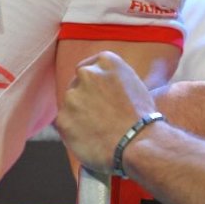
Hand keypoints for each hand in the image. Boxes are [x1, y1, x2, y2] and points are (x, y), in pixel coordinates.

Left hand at [55, 51, 157, 172]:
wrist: (138, 142)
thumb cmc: (142, 117)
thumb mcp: (134, 84)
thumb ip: (112, 78)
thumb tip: (102, 83)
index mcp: (106, 61)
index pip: (90, 66)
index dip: (94, 83)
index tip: (99, 94)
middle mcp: (87, 73)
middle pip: (77, 84)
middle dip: (85, 98)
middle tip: (99, 115)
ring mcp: (72, 96)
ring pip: (70, 105)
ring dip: (79, 114)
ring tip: (99, 129)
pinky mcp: (63, 118)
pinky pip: (65, 123)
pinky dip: (74, 131)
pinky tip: (92, 137)